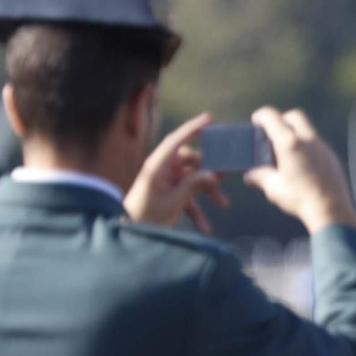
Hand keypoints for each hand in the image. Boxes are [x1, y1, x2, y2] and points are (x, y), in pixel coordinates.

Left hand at [124, 112, 229, 232]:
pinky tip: (204, 228)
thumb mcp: (173, 202)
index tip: (209, 118)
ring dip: (207, 192)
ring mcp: (165, 183)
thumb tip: (212, 173)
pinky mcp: (167, 195)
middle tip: (226, 176)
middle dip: (209, 171)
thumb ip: (193, 185)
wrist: (129, 237)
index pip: (176, 141)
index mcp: (157, 167)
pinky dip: (196, 211)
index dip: (192, 128)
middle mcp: (161, 171)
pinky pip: (187, 197)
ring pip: (192, 180)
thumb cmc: (146, 218)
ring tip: (223, 204)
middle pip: (191, 162)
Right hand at [245, 108, 355, 231]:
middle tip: (272, 133)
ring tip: (285, 151)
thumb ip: (260, 177)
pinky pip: (318, 143)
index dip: (261, 116)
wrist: (331, 211)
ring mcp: (323, 147)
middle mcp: (308, 140)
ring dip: (295, 133)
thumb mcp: (274, 188)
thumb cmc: (300, 199)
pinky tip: (301, 163)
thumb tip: (249, 175)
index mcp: (290, 143)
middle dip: (281, 119)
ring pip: (308, 129)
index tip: (256, 121)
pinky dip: (307, 146)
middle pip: (294, 116)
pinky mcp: (332, 157)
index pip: (272, 117)